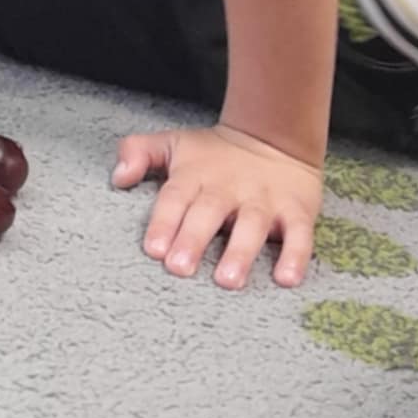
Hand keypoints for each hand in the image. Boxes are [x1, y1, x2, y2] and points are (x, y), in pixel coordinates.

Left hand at [112, 123, 322, 289]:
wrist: (273, 137)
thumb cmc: (213, 153)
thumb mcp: (172, 144)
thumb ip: (138, 153)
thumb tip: (117, 177)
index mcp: (194, 175)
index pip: (175, 198)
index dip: (164, 222)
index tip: (154, 249)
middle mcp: (228, 188)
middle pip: (209, 213)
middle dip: (194, 239)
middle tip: (180, 268)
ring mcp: (263, 200)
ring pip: (252, 225)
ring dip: (240, 252)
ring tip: (227, 280)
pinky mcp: (296, 210)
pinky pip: (299, 234)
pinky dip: (295, 255)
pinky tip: (287, 279)